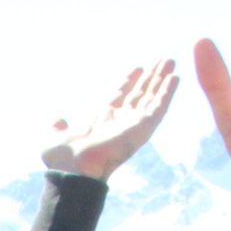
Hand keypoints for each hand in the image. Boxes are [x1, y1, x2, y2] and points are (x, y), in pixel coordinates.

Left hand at [42, 56, 180, 180]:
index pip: (120, 96)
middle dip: (151, 78)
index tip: (139, 67)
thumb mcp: (54, 138)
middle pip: (140, 94)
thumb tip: (57, 121)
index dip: (129, 81)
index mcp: (102, 120)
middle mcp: (121, 122)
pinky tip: (175, 77)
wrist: (74, 169)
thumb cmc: (63, 160)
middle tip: (162, 60)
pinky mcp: (143, 128)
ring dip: (162, 80)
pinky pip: (159, 107)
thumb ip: (57, 127)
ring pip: (152, 98)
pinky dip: (167, 92)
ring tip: (172, 61)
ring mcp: (133, 124)